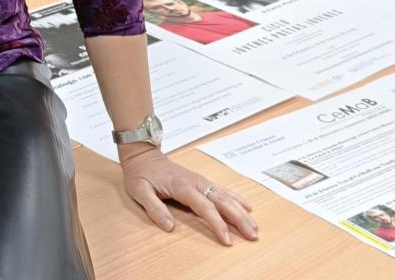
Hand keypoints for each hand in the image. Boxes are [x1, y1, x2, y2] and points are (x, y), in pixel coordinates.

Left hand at [120, 146, 257, 245]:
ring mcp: (200, 181)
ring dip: (241, 211)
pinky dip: (237, 199)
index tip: (228, 239)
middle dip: (239, 219)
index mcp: (182, 186)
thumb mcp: (140, 191)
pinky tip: (247, 207)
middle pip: (222, 202)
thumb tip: (169, 226)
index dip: (218, 224)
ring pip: (226, 196)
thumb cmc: (141, 173)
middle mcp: (196, 182)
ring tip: (254, 226)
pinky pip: (223, 190)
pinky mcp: (201, 181)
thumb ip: (154, 208)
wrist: (143, 155)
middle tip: (252, 234)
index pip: (205, 208)